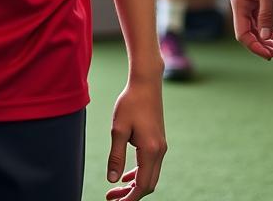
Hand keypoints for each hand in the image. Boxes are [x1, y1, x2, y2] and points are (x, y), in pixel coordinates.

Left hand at [106, 75, 166, 199]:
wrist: (146, 83)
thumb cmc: (130, 103)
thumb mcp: (118, 129)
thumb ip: (116, 156)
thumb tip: (112, 180)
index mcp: (150, 150)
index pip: (142, 185)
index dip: (129, 198)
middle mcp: (159, 151)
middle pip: (148, 184)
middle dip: (131, 195)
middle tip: (111, 197)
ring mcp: (161, 146)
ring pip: (150, 176)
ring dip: (135, 185)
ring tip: (115, 190)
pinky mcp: (158, 141)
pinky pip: (151, 165)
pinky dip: (139, 174)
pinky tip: (126, 176)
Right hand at [230, 0, 272, 59]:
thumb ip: (266, 13)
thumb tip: (265, 37)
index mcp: (239, 3)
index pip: (242, 33)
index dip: (255, 46)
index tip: (270, 54)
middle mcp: (241, 6)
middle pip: (249, 34)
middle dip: (263, 46)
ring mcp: (248, 5)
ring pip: (256, 30)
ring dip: (267, 40)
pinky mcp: (255, 3)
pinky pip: (260, 22)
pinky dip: (269, 31)